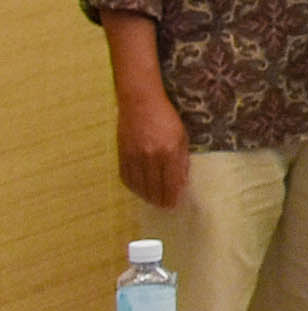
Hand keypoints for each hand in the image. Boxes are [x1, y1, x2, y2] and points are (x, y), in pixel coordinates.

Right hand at [115, 91, 188, 210]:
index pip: (170, 182)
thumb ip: (181, 160)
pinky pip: (126, 178)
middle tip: (165, 206)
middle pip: (154, 187)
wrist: (140, 103)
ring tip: (153, 200)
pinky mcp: (122, 155)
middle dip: (160, 200)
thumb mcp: (182, 136)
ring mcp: (134, 156)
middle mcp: (150, 156)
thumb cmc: (166, 118)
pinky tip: (139, 189)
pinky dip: (133, 187)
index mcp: (169, 151)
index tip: (174, 205)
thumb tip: (181, 182)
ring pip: (139, 186)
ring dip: (146, 196)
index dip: (172, 196)